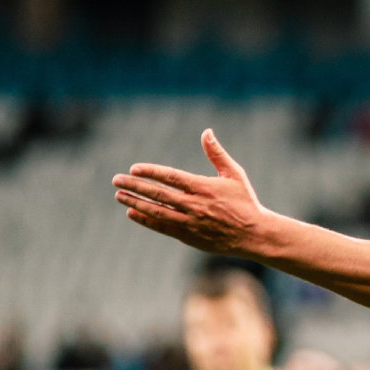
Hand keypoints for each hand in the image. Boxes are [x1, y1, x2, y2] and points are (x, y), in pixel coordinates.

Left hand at [113, 129, 272, 255]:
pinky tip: (132, 213)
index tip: (133, 169)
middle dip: (134, 186)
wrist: (254, 235)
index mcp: (203, 187)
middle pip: (158, 194)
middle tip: (116, 181)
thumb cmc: (245, 202)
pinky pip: (162, 227)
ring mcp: (190, 222)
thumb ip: (217, 154)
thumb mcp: (234, 175)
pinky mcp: (189, 236)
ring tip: (119, 196)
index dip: (150, 172)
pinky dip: (146, 220)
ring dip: (135, 203)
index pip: (170, 177)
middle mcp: (194, 205)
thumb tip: (206, 132)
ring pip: (156, 211)